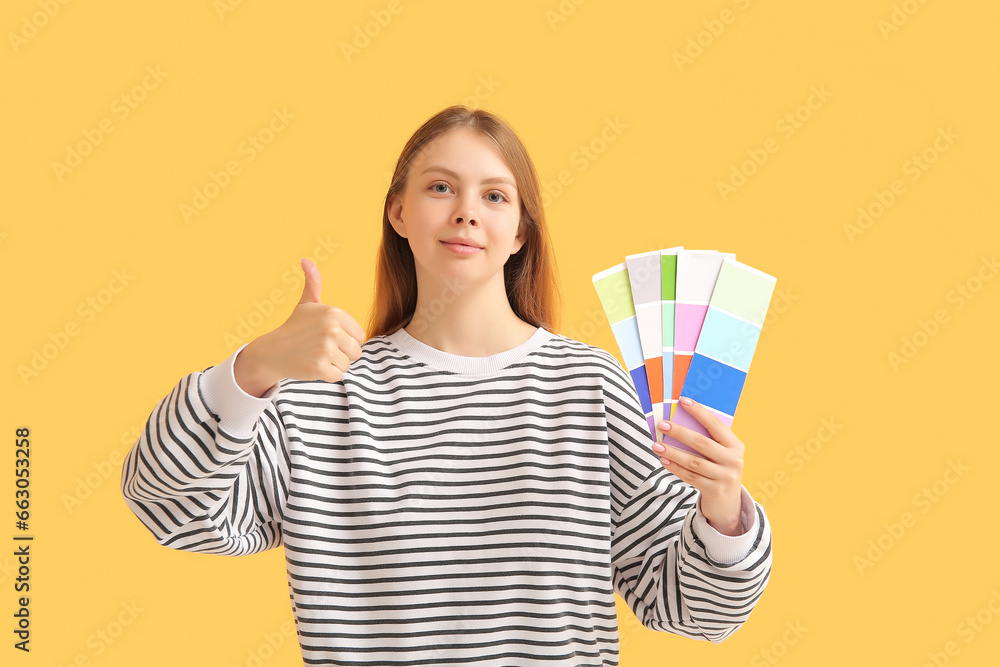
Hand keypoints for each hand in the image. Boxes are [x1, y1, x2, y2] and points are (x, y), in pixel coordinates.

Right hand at [233, 258, 366, 396]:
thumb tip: (306, 260)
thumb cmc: (294, 327)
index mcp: (333, 313)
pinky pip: (337, 376)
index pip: (359, 335)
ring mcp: (325, 349)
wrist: (271, 352)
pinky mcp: (319, 367)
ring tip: (315, 356)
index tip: (326, 337)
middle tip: (320, 349)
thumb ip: (313, 283)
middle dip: (341, 354)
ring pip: (347, 365)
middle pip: (356, 352)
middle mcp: (331, 329)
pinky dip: (326, 375)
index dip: (345, 339)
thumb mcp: (306, 304)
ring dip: (333, 365)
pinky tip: (312, 366)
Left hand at [652, 397, 744, 535]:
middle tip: (662, 424)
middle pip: (702, 442)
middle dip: (680, 432)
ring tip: (657, 445)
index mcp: (735, 445)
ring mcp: (725, 476)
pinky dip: (675, 467)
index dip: (699, 412)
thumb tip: (678, 421)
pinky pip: (690, 476)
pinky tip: (663, 461)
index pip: (715, 424)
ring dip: (672, 452)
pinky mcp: (714, 490)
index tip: (682, 401)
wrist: (728, 505)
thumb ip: (706, 440)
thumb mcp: (720, 455)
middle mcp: (733, 460)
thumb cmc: (719, 471)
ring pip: (693, 461)